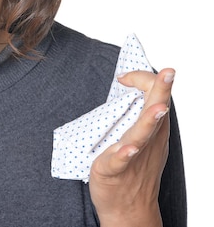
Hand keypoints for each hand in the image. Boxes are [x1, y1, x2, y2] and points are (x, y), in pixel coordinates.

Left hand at [89, 68, 174, 226]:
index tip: (123, 76)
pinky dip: (125, 153)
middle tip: (168, 73)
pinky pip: (120, 160)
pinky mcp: (114, 169)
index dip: (141, 80)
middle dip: (161, 91)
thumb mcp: (138, 136)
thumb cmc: (130, 168)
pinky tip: (129, 148)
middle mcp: (146, 140)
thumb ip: (136, 113)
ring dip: (149, 121)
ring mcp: (132, 155)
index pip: (153, 96)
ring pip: (142, 134)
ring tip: (157, 108)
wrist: (127, 208)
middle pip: (156, 111)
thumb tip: (130, 84)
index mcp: (152, 129)